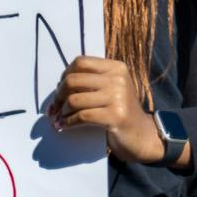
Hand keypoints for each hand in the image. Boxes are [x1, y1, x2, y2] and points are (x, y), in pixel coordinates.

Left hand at [50, 56, 172, 165]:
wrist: (141, 134)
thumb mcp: (109, 88)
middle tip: (56, 106)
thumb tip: (57, 87)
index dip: (65, 75)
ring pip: (74, 100)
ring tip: (60, 117)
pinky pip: (81, 117)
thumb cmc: (118, 110)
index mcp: (116, 68)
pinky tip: (64, 125)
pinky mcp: (116, 116)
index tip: (62, 88)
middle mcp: (118, 79)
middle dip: (59, 95)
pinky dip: (68, 122)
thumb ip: (89, 81)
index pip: (80, 62)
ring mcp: (119, 98)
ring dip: (62, 111)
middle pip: (72, 80)